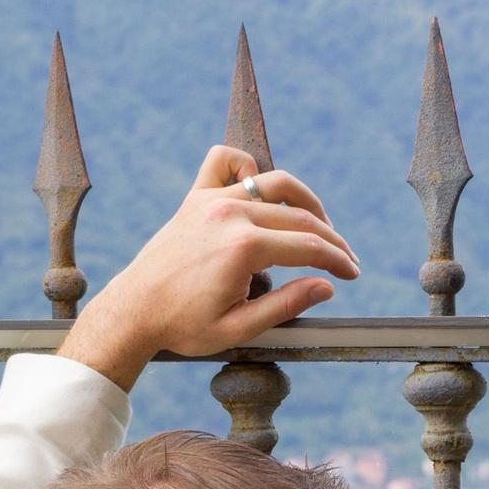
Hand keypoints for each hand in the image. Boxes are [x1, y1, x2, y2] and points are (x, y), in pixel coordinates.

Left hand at [58, 146, 357, 390]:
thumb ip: (287, 304)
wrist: (134, 311)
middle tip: (346, 260)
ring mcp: (212, 200)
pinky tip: (259, 187)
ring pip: (274, 183)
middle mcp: (231, 214)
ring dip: (304, 201)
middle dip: (331, 239)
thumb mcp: (240, 327)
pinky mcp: (195, 197)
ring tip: (318, 225)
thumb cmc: (184, 326)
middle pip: (300, 216)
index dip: (338, 261)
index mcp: (244, 247)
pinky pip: (225, 161)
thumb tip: (327, 285)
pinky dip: (247, 166)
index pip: (309, 246)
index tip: (353, 275)